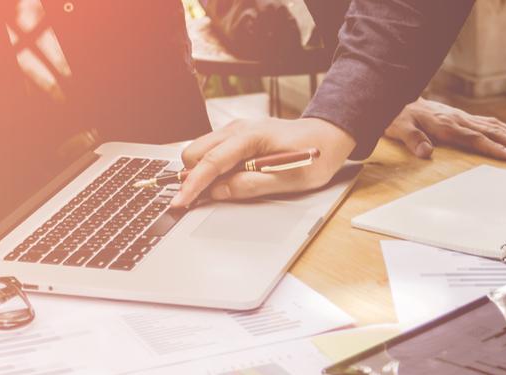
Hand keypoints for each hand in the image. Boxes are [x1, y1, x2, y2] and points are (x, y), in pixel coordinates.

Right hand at [173, 117, 356, 207]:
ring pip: (200, 150)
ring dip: (203, 172)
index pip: (211, 162)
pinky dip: (212, 166)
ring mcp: (236, 129)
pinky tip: (231, 177)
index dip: (192, 185)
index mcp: (252, 136)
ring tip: (227, 186)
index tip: (179, 201)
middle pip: (195, 152)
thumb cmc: (315, 156)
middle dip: (193, 176)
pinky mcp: (237, 135)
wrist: (327, 137)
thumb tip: (218, 192)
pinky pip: (212, 150)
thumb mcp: (289, 180)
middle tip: (207, 197)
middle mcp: (238, 128)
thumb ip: (251, 186)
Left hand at [384, 98, 505, 159]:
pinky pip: (489, 123)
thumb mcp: (399, 128)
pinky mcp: (463, 117)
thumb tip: (425, 152)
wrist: (397, 97)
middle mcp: (459, 119)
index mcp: (446, 125)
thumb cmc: (398, 116)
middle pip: (491, 131)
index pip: (474, 138)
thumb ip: (413, 140)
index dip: (492, 148)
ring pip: (494, 126)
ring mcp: (463, 117)